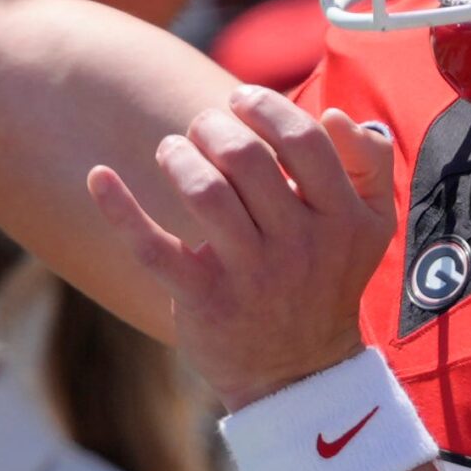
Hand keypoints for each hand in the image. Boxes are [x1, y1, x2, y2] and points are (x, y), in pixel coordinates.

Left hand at [88, 86, 394, 408]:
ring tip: (173, 151)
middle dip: (212, 127)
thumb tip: (338, 115)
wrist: (298, 370)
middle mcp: (300, 245)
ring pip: (204, 192)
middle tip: (201, 130)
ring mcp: (251, 275)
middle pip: (246, 157)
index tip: (240, 99)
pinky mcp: (204, 300)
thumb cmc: (326, 279)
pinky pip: (153, 248)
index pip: (303, 139)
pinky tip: (100, 176)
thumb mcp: (370, 226)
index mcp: (342, 218)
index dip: (266, 106)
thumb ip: (368, 164)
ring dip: (178, 156)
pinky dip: (121, 208)